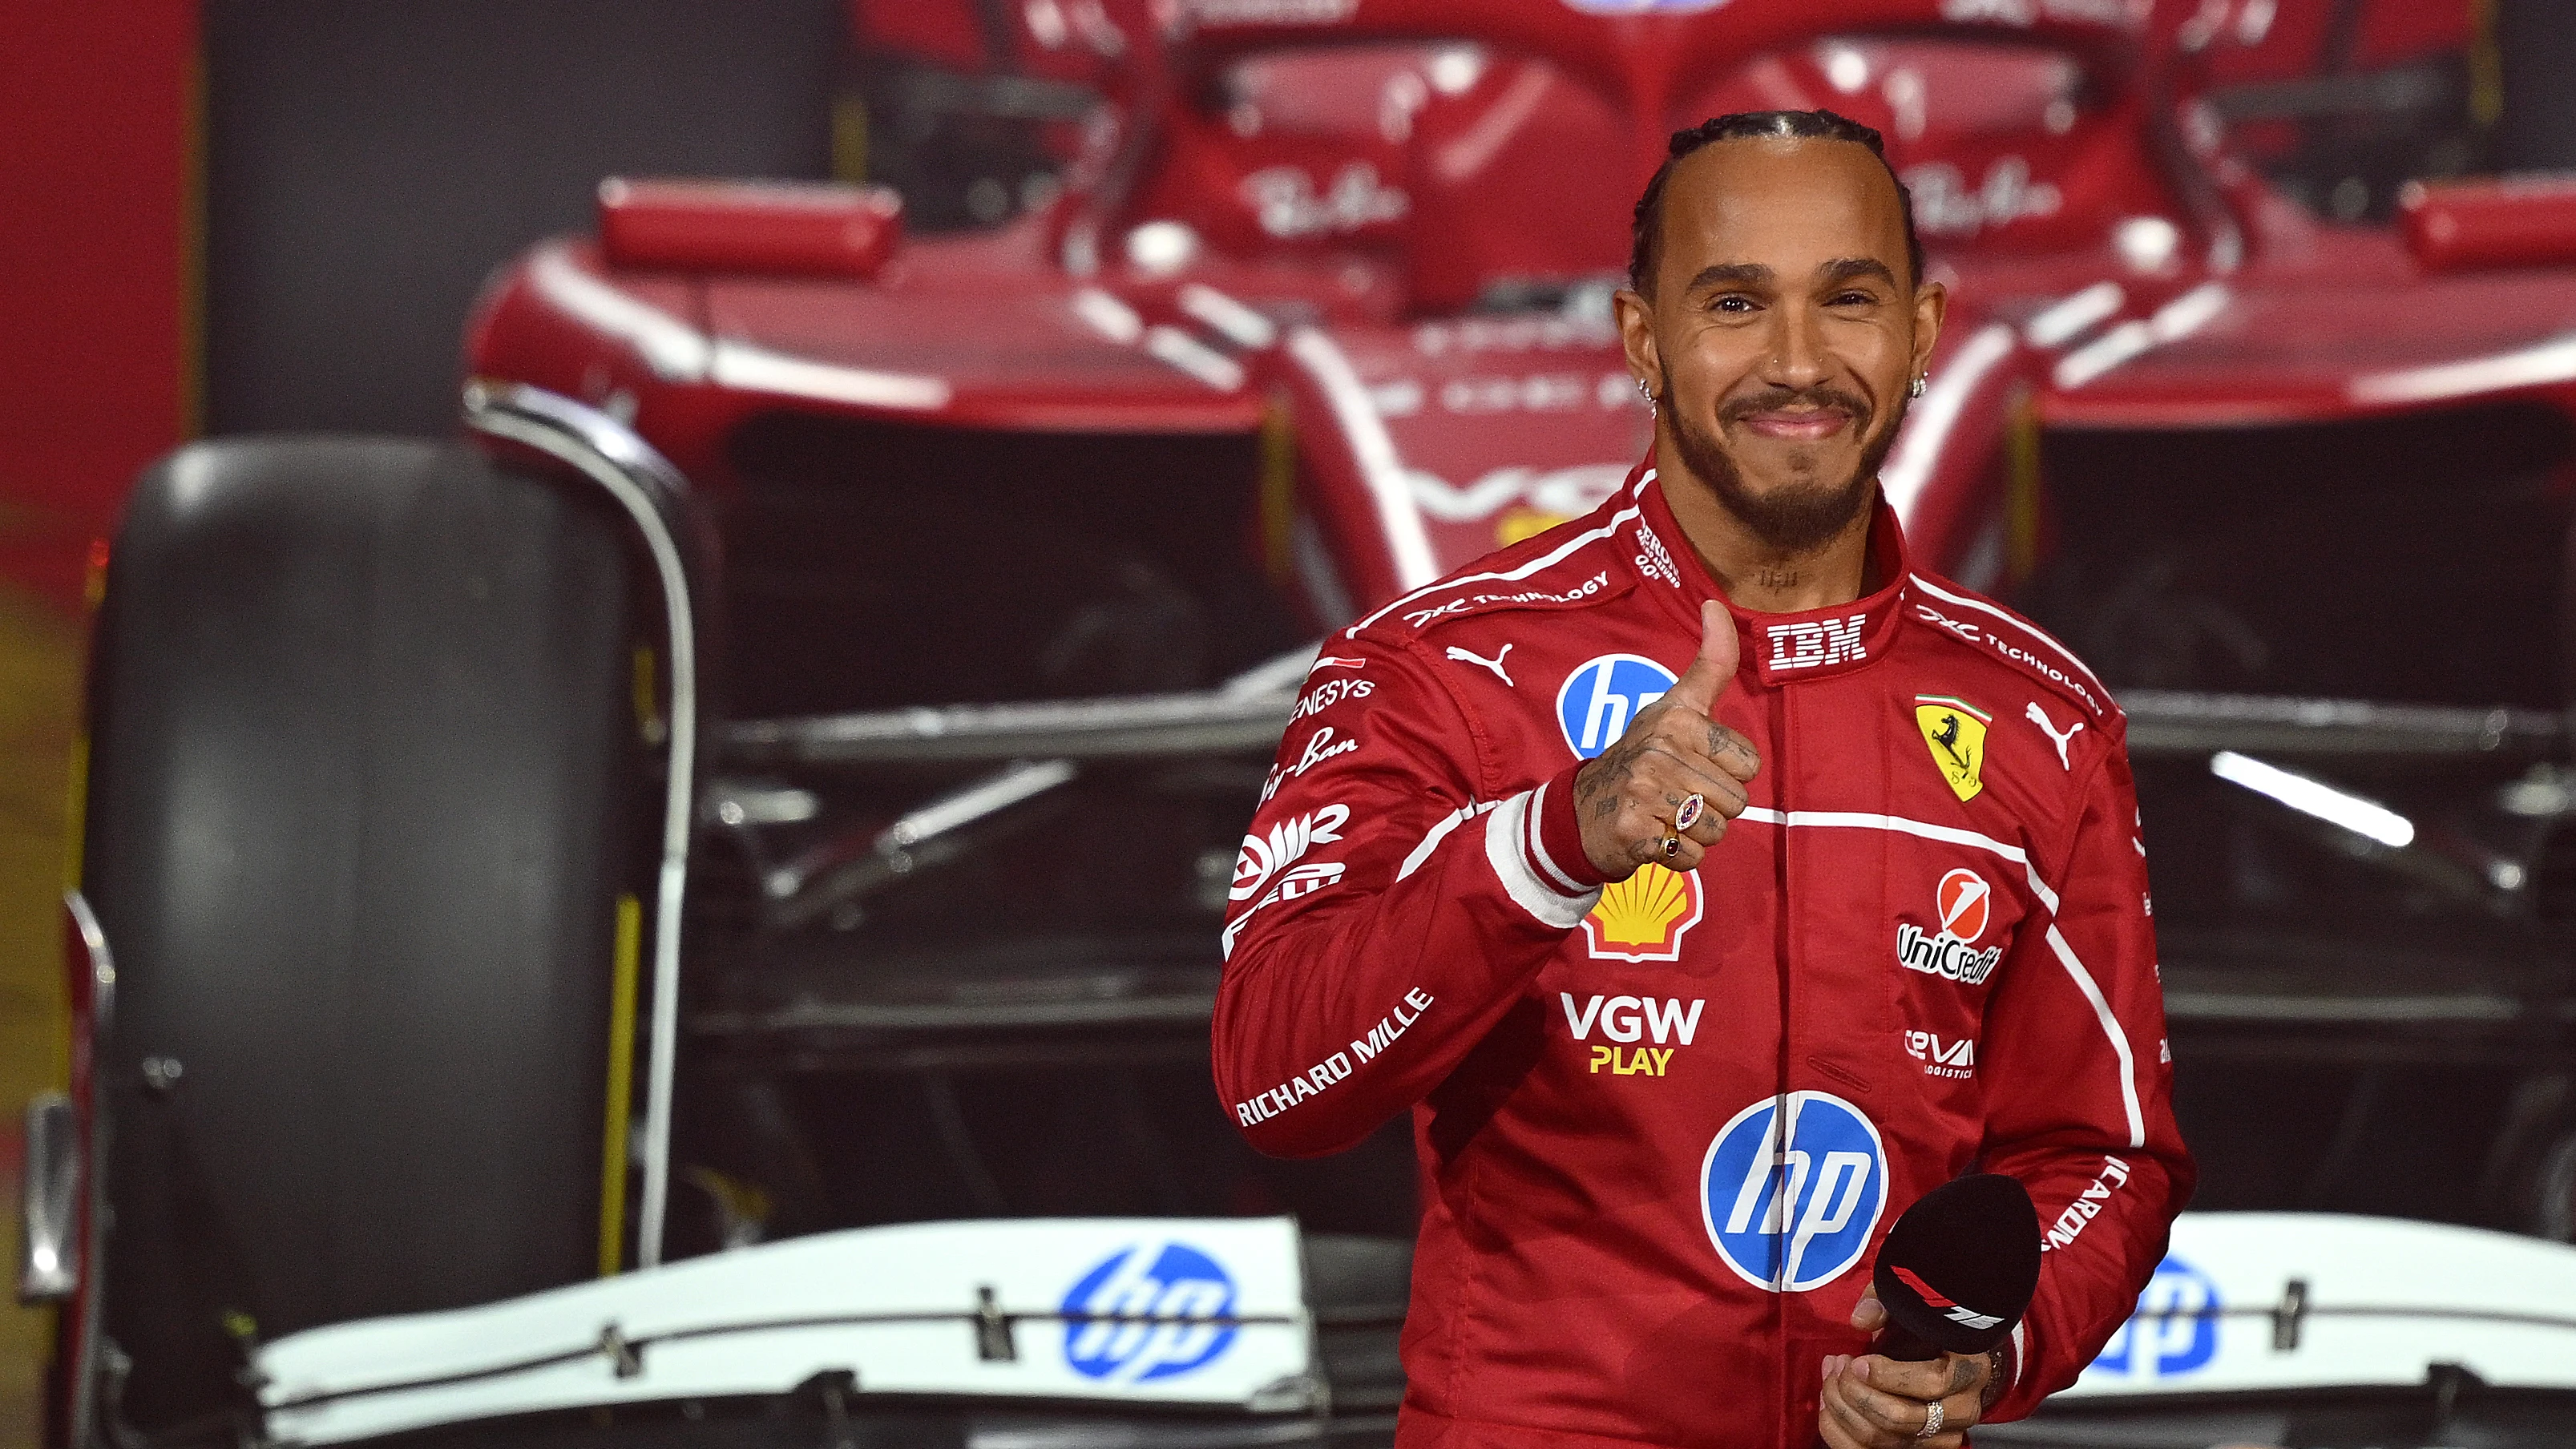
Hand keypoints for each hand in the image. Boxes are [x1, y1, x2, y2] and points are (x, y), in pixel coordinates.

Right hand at [1572, 599, 1760, 877]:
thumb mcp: (1676, 705)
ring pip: (1716, 830)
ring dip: (1696, 832)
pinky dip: (1678, 854)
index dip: (1727, 772)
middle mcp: (1658, 750)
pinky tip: (1654, 836)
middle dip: (1712, 806)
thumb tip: (1715, 604)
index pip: (1748, 764)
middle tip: (1676, 794)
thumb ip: (1710, 662)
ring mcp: (1643, 791)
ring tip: (1665, 814)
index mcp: (1677, 718)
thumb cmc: (1642, 755)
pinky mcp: (1634, 831)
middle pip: (1736, 801)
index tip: (1693, 764)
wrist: (1581, 810)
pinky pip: (1691, 855)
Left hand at [1818, 1289, 1993, 1448]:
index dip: (1888, 1375)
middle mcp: (1963, 1411)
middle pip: (1901, 1418)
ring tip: (1830, 1378)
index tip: (1858, 1361)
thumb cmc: (1928, 1325)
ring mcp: (1941, 1437)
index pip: (1933, 1383)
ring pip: (1882, 1440)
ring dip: (1843, 1409)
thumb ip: (1886, 1302)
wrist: (1949, 1355)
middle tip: (1838, 1366)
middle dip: (1856, 1392)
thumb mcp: (1914, 1302)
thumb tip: (1861, 1319)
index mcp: (1971, 1370)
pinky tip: (1828, 1404)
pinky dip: (1839, 1431)